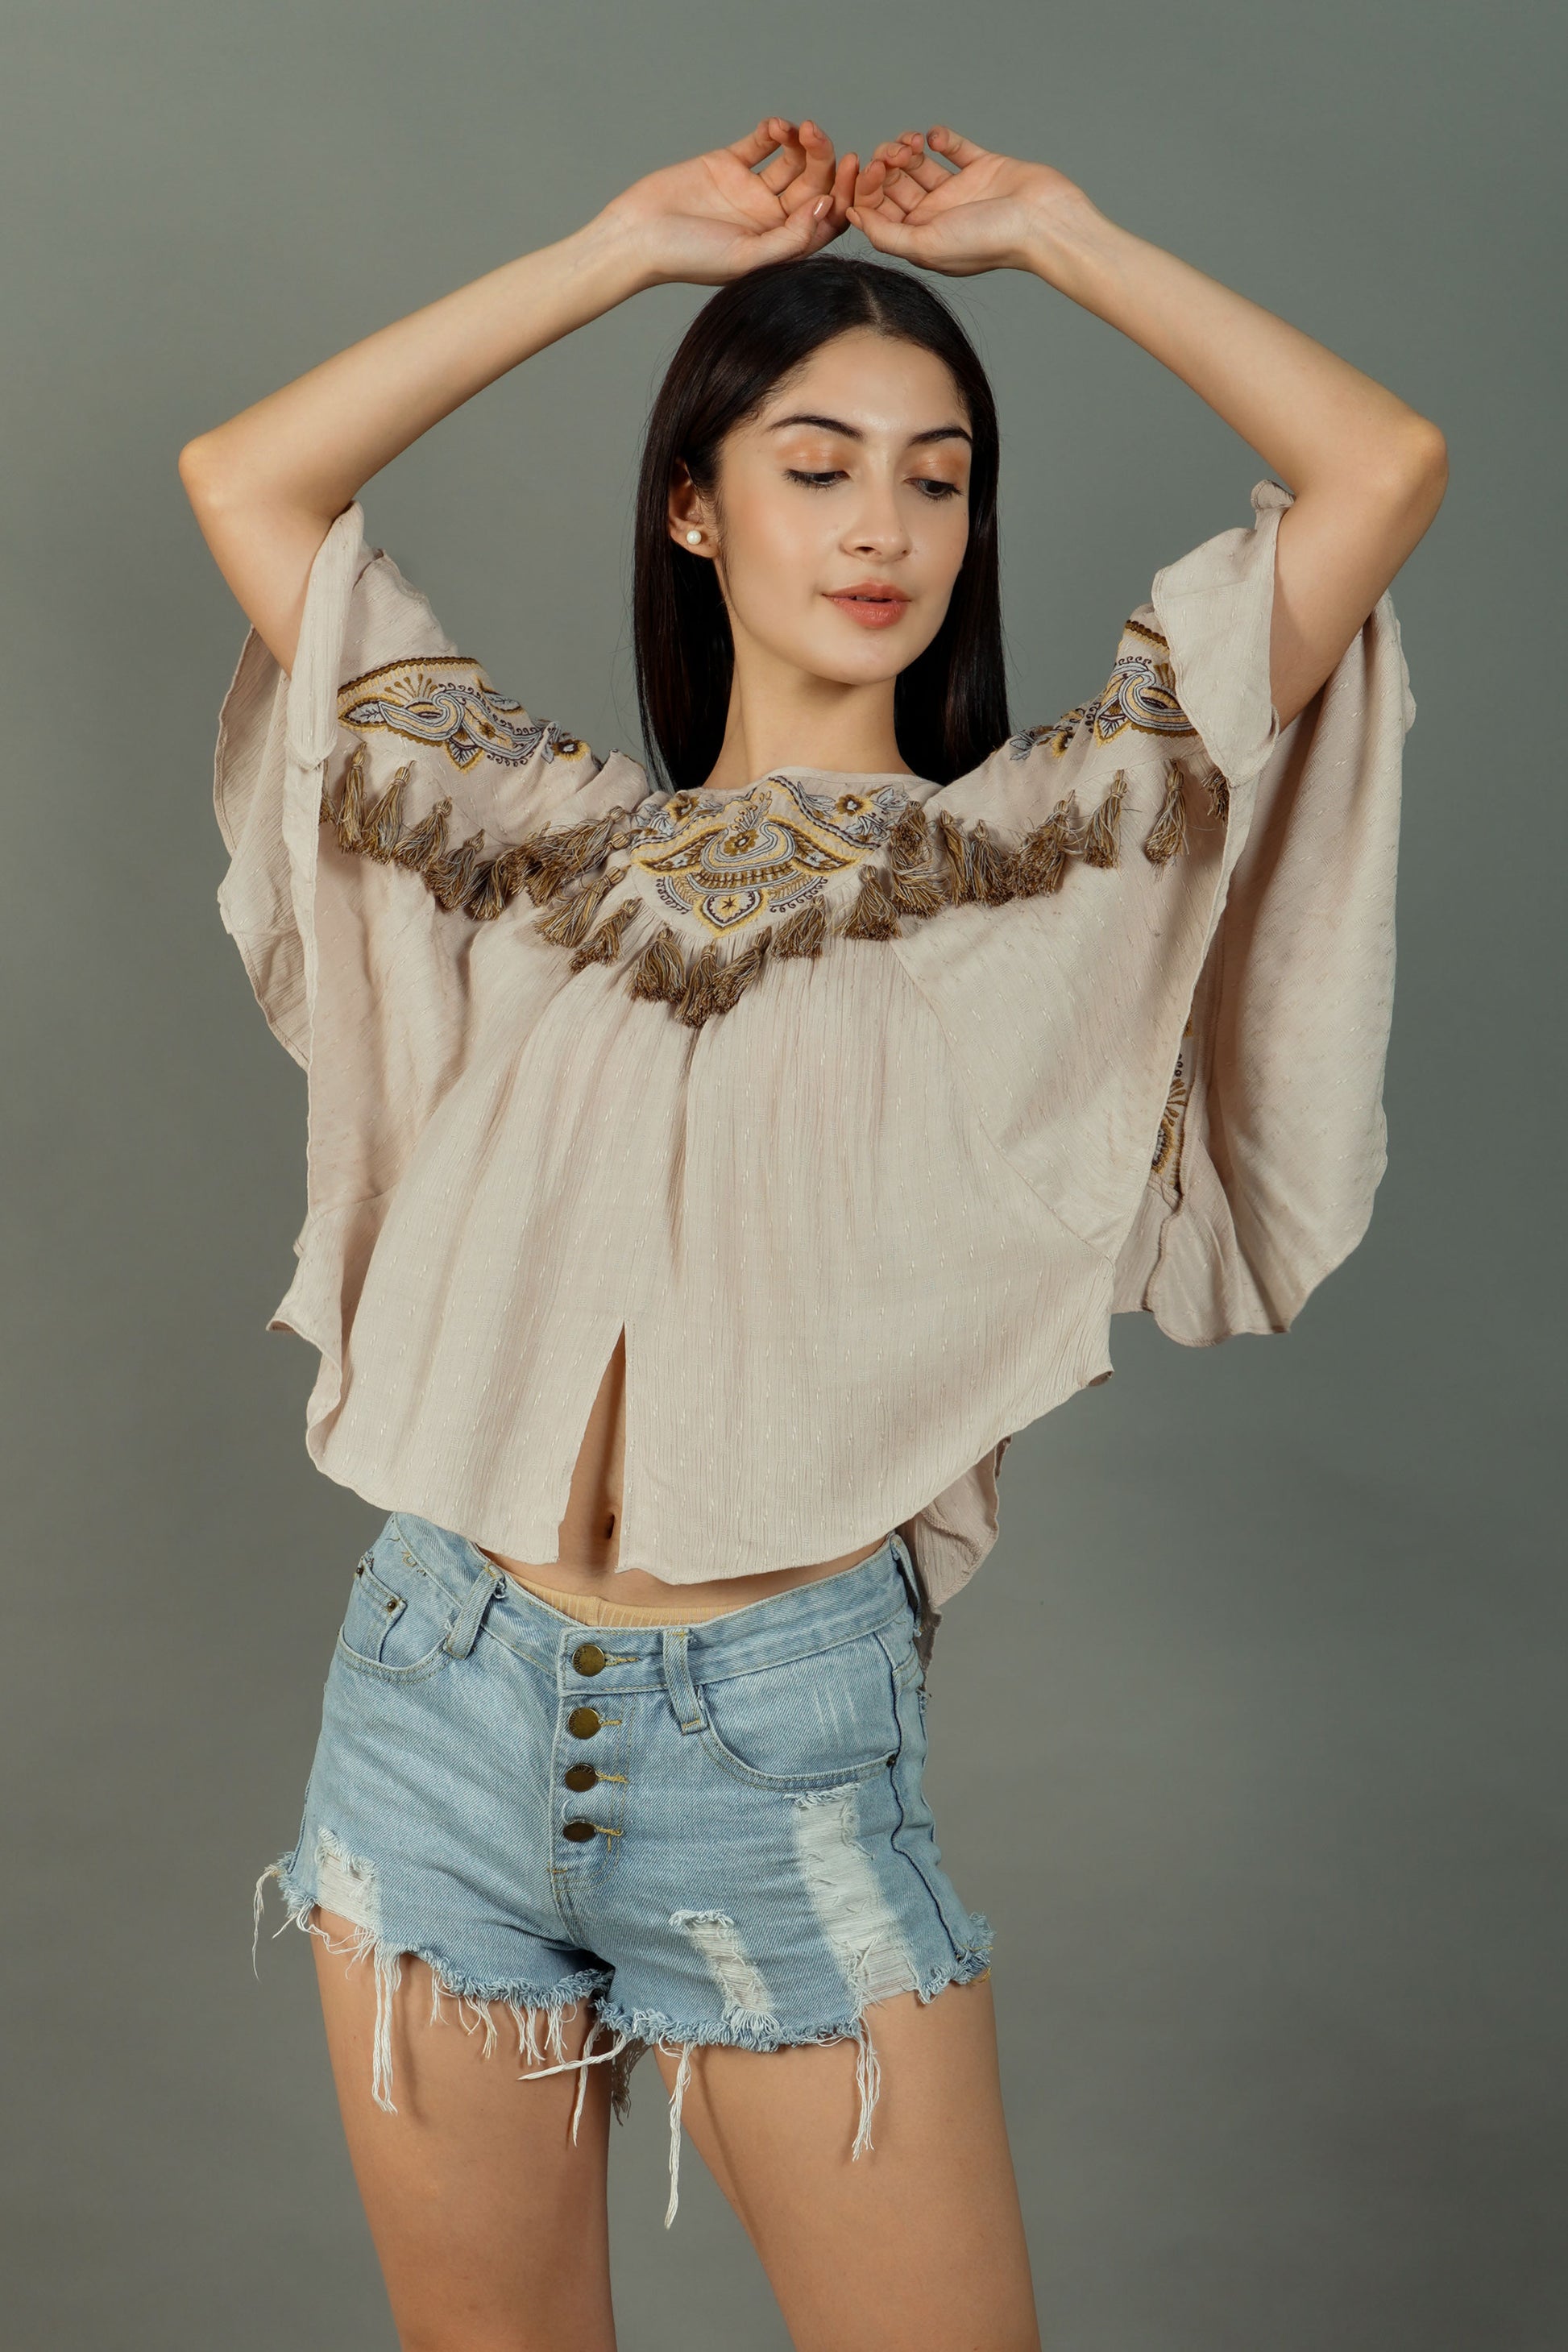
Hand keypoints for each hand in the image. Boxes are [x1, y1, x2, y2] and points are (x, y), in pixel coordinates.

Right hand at [593, 117, 857, 287]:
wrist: (637, 236)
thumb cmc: (688, 259)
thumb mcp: (745, 258)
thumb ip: (789, 239)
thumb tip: (826, 208)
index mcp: (780, 247)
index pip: (825, 219)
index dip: (843, 194)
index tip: (850, 169)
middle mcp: (770, 220)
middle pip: (813, 185)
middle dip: (823, 160)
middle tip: (819, 137)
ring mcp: (750, 191)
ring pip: (792, 161)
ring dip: (802, 142)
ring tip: (799, 129)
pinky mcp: (728, 166)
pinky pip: (760, 144)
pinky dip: (773, 131)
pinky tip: (776, 126)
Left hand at [847, 125, 1089, 276]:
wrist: (1043, 223)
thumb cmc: (988, 242)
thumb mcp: (926, 245)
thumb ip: (886, 234)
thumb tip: (852, 217)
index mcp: (921, 238)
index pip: (880, 210)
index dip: (869, 189)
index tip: (871, 170)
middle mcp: (938, 216)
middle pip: (896, 185)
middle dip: (887, 165)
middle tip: (891, 154)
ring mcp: (960, 191)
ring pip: (920, 164)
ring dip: (908, 148)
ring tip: (913, 143)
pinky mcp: (983, 167)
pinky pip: (955, 147)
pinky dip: (942, 138)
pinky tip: (937, 137)